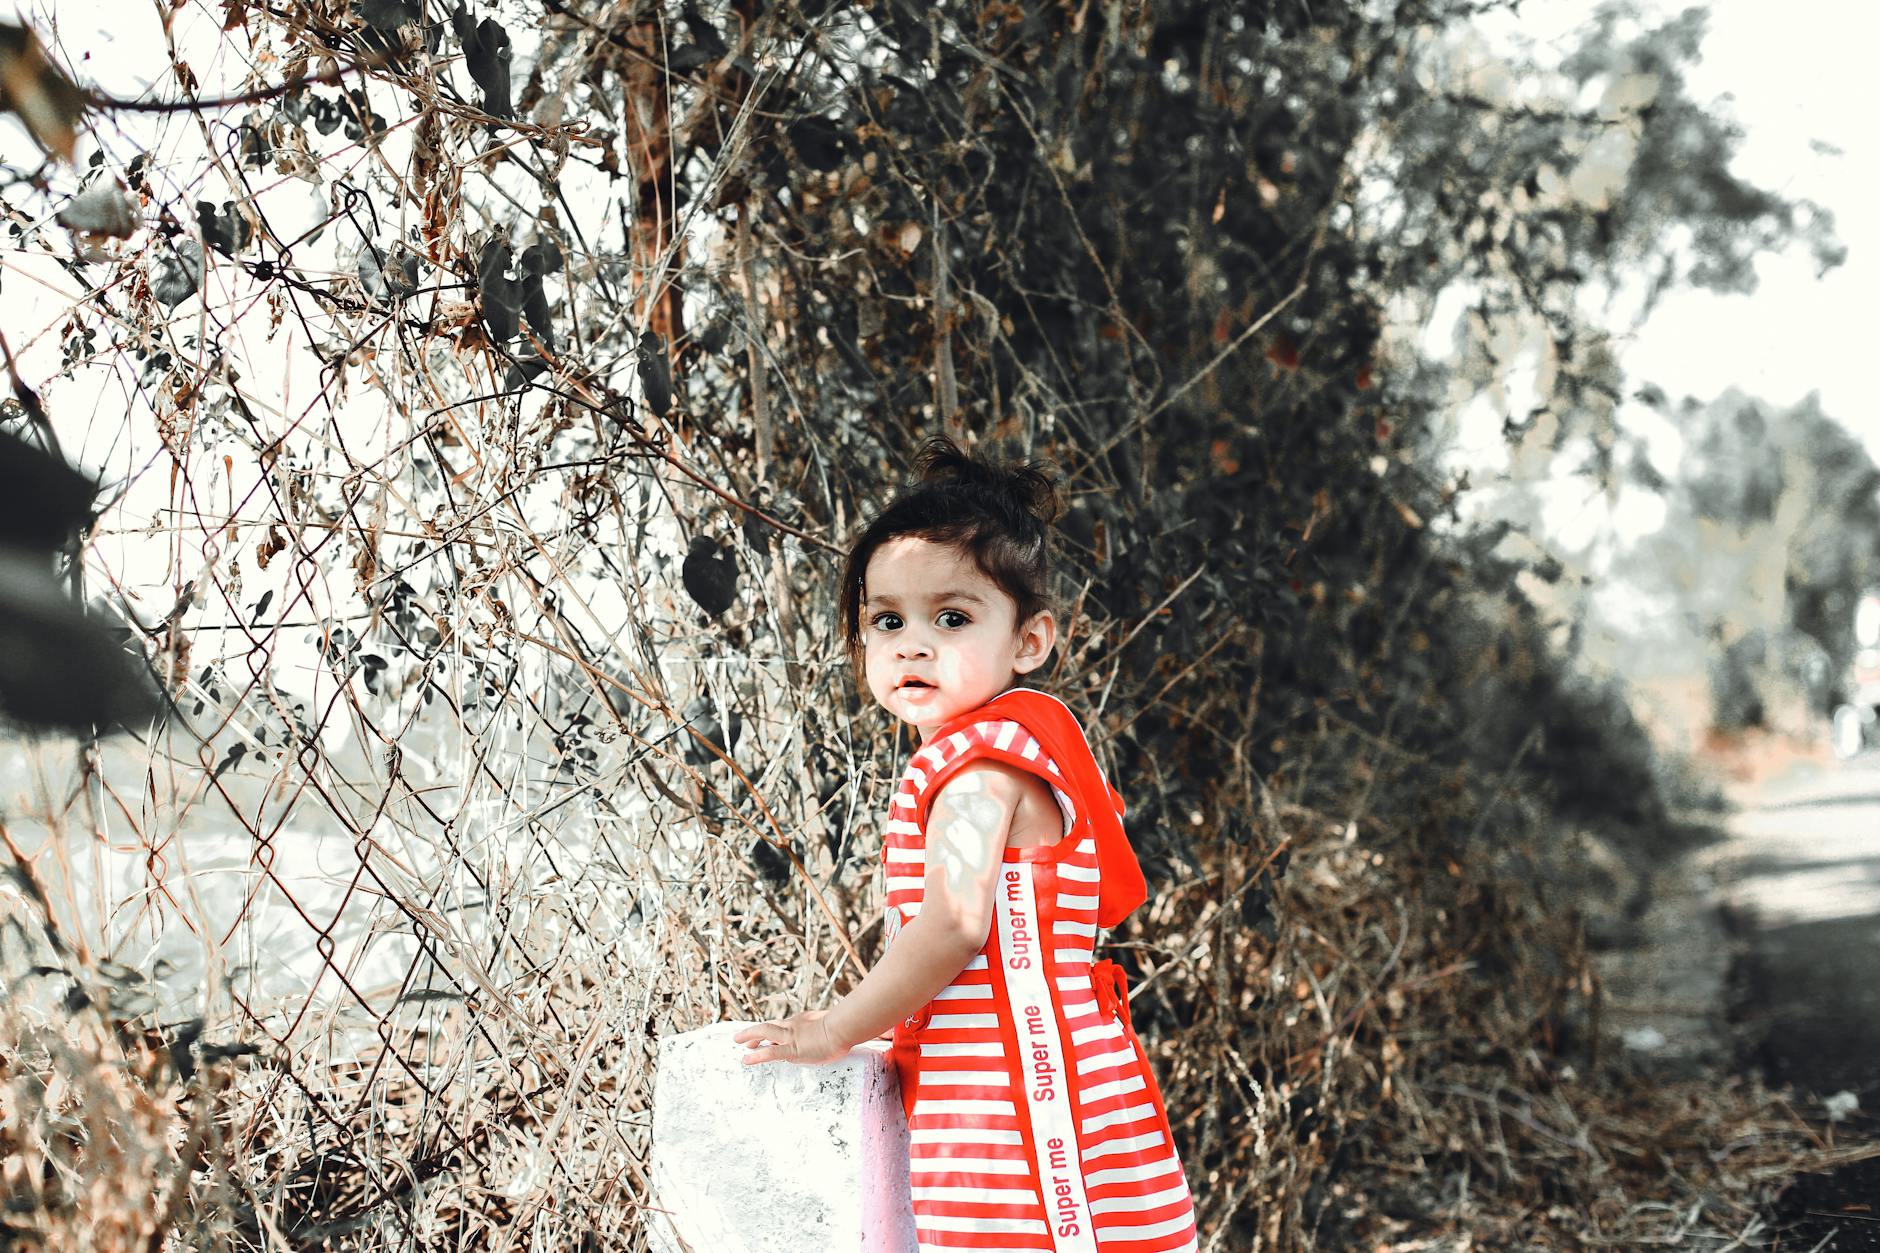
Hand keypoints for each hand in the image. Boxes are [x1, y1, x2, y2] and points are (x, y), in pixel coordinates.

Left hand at [733, 1009, 847, 1066]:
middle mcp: (794, 1026)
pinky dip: (756, 1056)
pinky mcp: (792, 1049)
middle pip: (770, 1026)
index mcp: (803, 1020)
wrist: (843, 1027)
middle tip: (743, 1040)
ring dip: (749, 1036)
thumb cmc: (845, 1026)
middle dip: (755, 1032)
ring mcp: (791, 1036)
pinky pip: (770, 1053)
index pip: (784, 1025)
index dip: (772, 1031)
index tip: (766, 1036)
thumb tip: (845, 1035)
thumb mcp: (836, 1026)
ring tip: (737, 1042)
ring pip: (764, 1032)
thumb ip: (834, 1030)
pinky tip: (746, 1059)